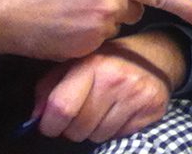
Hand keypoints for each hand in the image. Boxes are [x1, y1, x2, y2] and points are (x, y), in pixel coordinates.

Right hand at [0, 0, 191, 59]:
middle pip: (131, 11)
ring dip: (98, 24)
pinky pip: (95, 45)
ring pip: (111, 29)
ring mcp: (99, 28)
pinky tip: (60, 28)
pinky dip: (83, 40)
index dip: (185, 5)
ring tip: (64, 12)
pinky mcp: (85, 49)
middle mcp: (111, 1)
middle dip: (118, 7)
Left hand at [32, 31, 186, 142]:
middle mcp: (115, 79)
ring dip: (94, 130)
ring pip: (98, 136)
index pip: (61, 108)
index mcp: (92, 64)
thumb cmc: (109, 59)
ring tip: (100, 112)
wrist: (155, 54)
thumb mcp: (75, 63)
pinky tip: (118, 113)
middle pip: (78, 128)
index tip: (51, 124)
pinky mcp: (152, 108)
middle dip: (72, 129)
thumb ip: (49, 87)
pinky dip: (114, 130)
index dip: (50, 124)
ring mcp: (136, 94)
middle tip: (79, 116)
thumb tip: (36, 117)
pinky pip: (120, 136)